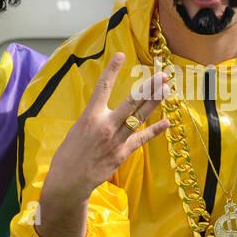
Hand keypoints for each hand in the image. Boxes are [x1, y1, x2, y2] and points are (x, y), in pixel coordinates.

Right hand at [36, 53, 169, 236]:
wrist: (69, 181)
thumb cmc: (68, 155)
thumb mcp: (77, 130)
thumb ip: (94, 119)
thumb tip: (108, 113)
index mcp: (90, 116)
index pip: (103, 87)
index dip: (112, 70)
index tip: (121, 55)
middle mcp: (105, 125)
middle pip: (132, 101)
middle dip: (149, 87)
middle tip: (162, 74)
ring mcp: (116, 140)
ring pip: (140, 117)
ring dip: (155, 102)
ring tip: (167, 89)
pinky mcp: (122, 153)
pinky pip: (142, 139)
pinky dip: (155, 131)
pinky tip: (167, 123)